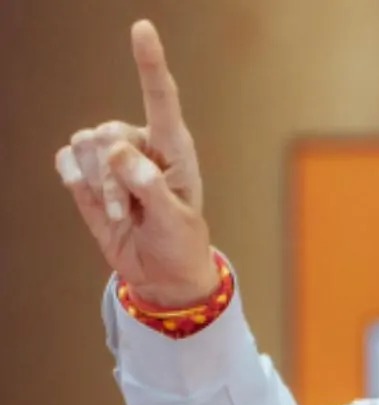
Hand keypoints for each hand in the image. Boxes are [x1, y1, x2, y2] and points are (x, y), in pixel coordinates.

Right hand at [55, 20, 216, 308]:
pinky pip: (67, 160)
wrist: (162, 272)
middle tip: (132, 212)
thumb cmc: (180, 243)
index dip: (149, 62)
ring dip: (98, 187)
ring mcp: (113, 157)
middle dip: (113, 177)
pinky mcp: (89, 174)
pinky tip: (94, 200)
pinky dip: (75, 181)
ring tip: (124, 215)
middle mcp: (142, 143)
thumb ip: (150, 187)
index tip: (142, 28)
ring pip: (85, 147)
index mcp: (174, 147)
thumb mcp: (174, 221)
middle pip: (107, 132)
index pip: (161, 97)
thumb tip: (121, 153)